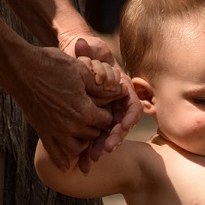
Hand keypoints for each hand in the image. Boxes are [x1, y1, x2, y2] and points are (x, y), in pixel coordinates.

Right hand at [14, 44, 121, 170]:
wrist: (19, 68)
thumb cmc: (52, 65)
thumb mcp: (81, 71)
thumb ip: (101, 87)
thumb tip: (121, 92)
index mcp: (84, 111)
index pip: (105, 121)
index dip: (107, 113)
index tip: (105, 108)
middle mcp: (71, 126)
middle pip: (93, 135)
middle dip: (97, 128)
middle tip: (96, 120)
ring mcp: (55, 131)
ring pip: (76, 149)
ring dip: (83, 143)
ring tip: (84, 134)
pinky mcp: (42, 132)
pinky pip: (54, 153)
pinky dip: (61, 160)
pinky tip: (65, 167)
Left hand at [74, 38, 142, 170]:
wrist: (72, 60)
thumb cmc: (84, 52)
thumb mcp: (88, 49)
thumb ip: (88, 50)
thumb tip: (82, 44)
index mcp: (122, 90)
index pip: (132, 106)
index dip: (130, 117)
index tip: (124, 125)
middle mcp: (117, 105)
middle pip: (120, 126)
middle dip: (114, 138)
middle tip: (106, 148)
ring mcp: (105, 115)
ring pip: (107, 135)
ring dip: (100, 148)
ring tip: (92, 159)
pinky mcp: (92, 123)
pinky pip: (93, 138)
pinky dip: (89, 149)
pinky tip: (83, 160)